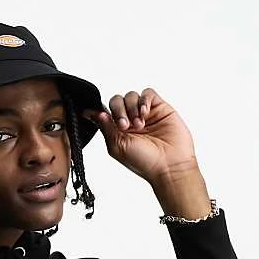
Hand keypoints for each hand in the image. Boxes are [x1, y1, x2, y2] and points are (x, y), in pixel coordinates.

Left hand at [81, 89, 199, 184]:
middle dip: (118, 110)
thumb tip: (93, 113)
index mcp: (117, 131)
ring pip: (131, 96)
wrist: (169, 164)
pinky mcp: (159, 108)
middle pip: (116, 101)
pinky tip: (145, 113)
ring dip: (132, 108)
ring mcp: (144, 113)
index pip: (104, 112)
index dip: (98, 110)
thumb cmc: (144, 161)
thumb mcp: (117, 146)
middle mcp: (130, 120)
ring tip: (139, 125)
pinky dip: (143, 101)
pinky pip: (147, 93)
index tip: (89, 112)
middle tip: (124, 125)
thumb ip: (105, 128)